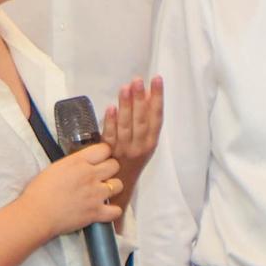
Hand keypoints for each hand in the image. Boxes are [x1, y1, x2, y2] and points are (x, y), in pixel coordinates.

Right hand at [19, 142, 124, 244]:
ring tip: (102, 192)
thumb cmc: (39, 191)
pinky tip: (104, 209)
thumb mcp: (56, 167)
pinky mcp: (96, 212)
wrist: (36, 214)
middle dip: (110, 169)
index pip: (104, 149)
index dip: (103, 154)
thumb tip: (84, 162)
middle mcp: (90, 175)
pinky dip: (112, 211)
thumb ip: (74, 163)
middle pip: (115, 165)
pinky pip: (116, 210)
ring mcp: (95, 194)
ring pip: (119, 185)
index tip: (99, 160)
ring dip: (113, 188)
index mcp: (78, 161)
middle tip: (101, 176)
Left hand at [99, 77, 163, 196]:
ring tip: (126, 87)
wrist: (118, 185)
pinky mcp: (108, 152)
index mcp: (150, 142)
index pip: (156, 117)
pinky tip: (111, 108)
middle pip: (141, 120)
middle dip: (140, 99)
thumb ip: (144, 119)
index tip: (157, 80)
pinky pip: (109, 136)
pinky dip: (110, 122)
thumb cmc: (132, 159)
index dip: (157, 98)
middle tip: (138, 81)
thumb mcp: (144, 141)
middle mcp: (139, 146)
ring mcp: (123, 150)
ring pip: (126, 126)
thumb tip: (145, 93)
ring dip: (126, 106)